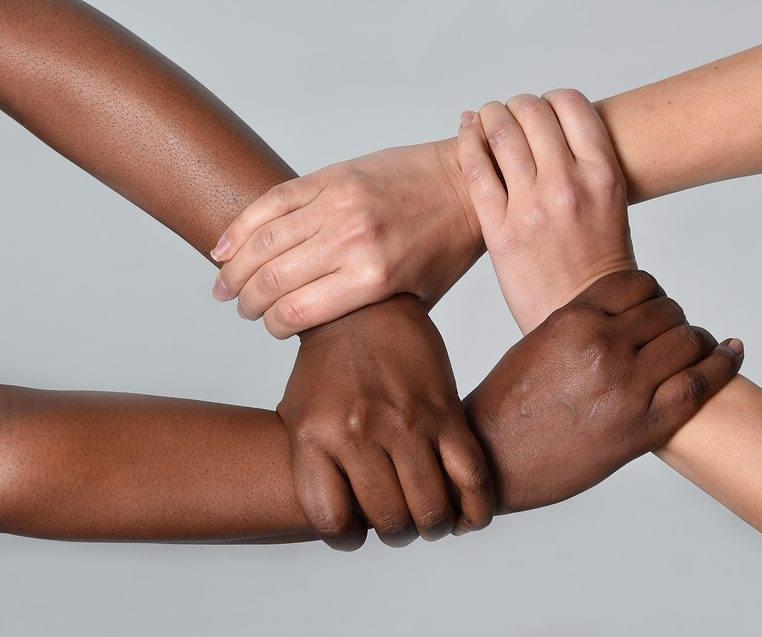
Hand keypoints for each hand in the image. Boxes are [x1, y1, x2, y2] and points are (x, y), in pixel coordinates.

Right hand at [210, 142, 480, 337]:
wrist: (465, 185)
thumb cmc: (445, 246)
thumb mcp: (416, 296)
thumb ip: (366, 312)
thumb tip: (315, 328)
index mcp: (374, 278)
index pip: (296, 312)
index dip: (273, 326)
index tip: (272, 328)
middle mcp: (352, 240)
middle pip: (271, 279)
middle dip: (247, 301)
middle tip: (241, 308)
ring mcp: (338, 204)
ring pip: (263, 241)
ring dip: (233, 267)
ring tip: (224, 285)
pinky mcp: (332, 177)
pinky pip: (273, 202)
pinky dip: (241, 225)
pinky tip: (224, 246)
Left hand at [277, 295, 492, 549]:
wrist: (363, 308)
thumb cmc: (326, 368)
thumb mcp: (297, 415)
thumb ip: (312, 469)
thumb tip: (341, 521)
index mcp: (315, 437)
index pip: (332, 520)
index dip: (348, 537)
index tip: (357, 531)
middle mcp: (359, 432)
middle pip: (389, 519)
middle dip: (397, 531)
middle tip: (402, 523)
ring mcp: (405, 422)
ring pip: (431, 507)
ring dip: (434, 524)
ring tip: (432, 518)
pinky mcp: (444, 411)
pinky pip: (470, 476)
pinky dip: (474, 508)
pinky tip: (469, 515)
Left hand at [457, 89, 633, 332]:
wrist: (583, 315)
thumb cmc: (597, 263)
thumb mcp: (608, 204)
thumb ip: (584, 167)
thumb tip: (550, 132)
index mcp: (602, 174)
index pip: (571, 104)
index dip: (550, 99)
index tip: (541, 108)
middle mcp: (568, 183)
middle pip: (532, 112)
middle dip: (516, 106)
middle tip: (508, 114)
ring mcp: (532, 205)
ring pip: (501, 132)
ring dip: (490, 116)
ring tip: (485, 119)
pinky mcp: (500, 229)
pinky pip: (476, 169)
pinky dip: (468, 142)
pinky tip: (467, 134)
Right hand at [466, 270, 743, 512]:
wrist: (497, 458)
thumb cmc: (510, 402)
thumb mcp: (539, 341)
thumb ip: (583, 320)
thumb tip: (628, 313)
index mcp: (573, 318)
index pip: (636, 283)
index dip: (651, 292)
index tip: (653, 306)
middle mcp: (603, 345)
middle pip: (667, 310)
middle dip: (673, 319)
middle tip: (670, 335)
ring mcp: (626, 385)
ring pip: (689, 339)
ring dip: (697, 340)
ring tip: (696, 348)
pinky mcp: (643, 425)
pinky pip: (700, 383)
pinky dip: (723, 363)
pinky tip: (732, 352)